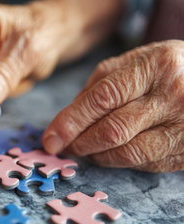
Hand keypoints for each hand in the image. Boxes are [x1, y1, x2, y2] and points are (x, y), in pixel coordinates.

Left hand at [43, 40, 183, 171]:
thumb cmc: (170, 69)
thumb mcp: (139, 60)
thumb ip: (102, 82)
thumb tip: (69, 116)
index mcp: (155, 65)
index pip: (102, 98)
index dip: (71, 121)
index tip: (50, 138)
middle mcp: (173, 95)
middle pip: (112, 129)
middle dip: (80, 142)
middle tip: (63, 146)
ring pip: (128, 152)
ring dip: (97, 156)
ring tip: (84, 150)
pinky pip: (146, 163)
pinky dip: (120, 161)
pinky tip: (110, 154)